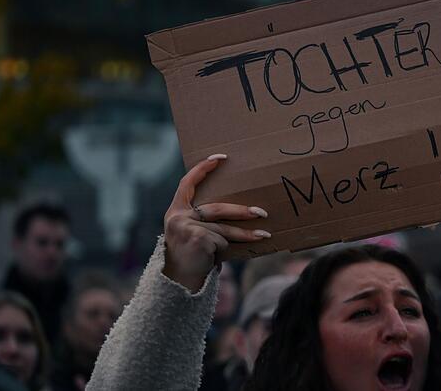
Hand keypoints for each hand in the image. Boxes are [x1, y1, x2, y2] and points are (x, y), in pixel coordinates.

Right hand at [162, 154, 269, 291]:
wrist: (178, 283)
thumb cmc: (192, 256)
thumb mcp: (193, 233)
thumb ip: (205, 220)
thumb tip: (239, 208)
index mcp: (176, 210)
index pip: (187, 183)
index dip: (202, 169)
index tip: (220, 158)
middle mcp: (178, 216)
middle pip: (217, 208)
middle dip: (241, 211)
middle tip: (261, 213)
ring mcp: (186, 227)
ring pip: (223, 228)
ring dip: (245, 234)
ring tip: (264, 235)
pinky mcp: (197, 238)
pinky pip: (221, 242)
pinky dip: (224, 251)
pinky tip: (215, 259)